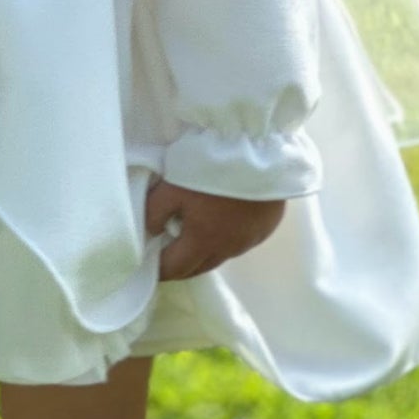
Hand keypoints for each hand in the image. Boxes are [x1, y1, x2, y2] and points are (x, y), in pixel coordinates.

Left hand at [145, 175, 285, 281]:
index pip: (175, 269)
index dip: (159, 270)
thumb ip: (155, 213)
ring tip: (195, 239)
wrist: (255, 147)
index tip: (149, 266)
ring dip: (206, 252)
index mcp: (203, 241)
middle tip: (169, 258)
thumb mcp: (170, 187)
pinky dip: (229, 238)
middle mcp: (229, 247)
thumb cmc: (207, 167)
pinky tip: (224, 223)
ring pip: (224, 255)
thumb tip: (152, 231)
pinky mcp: (268, 226)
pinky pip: (244, 241)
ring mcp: (252, 238)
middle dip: (182, 267)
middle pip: (200, 268)